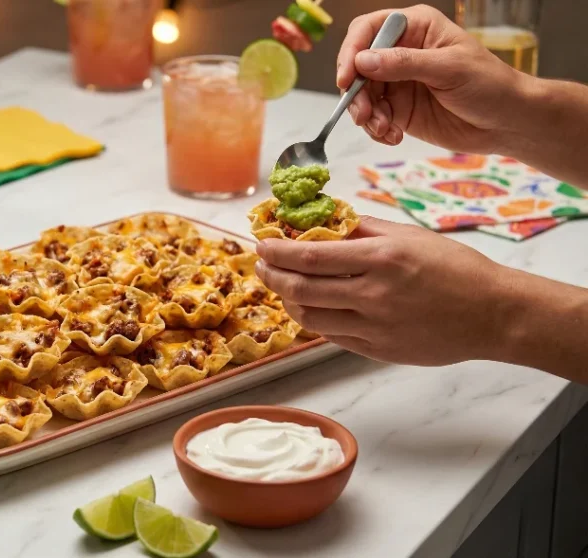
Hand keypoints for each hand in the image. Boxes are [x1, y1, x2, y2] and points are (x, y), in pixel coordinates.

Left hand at [253, 217, 513, 365]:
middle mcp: (373, 294)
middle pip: (300, 289)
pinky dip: (313, 319)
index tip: (263, 243)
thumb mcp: (409, 236)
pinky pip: (331, 335)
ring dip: (287, 300)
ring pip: (309, 317)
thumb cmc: (456, 269)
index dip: (277, 251)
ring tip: (283, 285)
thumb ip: (363, 229)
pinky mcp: (377, 350)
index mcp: (381, 258)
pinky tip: (311, 306)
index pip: (310, 255)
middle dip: (272, 275)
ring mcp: (374, 327)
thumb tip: (322, 220)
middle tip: (262, 264)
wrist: (494, 314)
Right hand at [338, 4, 526, 153]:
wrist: (507, 122)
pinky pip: (372, 117)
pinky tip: (394, 136)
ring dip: (365, 115)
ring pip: (361, 95)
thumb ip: (404, 63)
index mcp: (415, 28)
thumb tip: (362, 61)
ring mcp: (397, 82)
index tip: (348, 78)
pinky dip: (376, 129)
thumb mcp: (448, 69)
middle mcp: (401, 52)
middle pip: (357, 66)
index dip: (352, 51)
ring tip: (385, 129)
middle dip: (356, 92)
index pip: (368, 30)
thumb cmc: (489, 85)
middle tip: (364, 115)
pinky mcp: (398, 109)